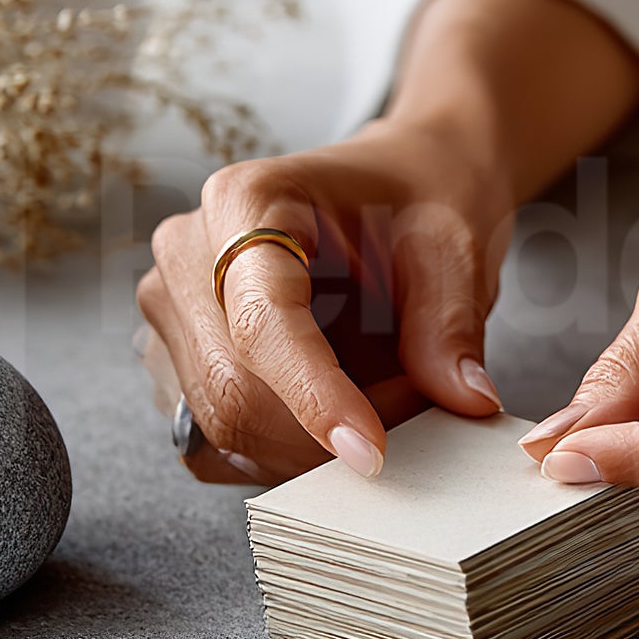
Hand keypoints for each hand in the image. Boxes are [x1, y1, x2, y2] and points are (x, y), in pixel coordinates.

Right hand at [135, 118, 510, 483]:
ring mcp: (174, 307)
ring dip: (310, 446)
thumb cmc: (416, 199)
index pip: (262, 320)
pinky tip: (332, 417)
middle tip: (414, 416)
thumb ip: (449, 323)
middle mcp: (190, 251)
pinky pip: (214, 440)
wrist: (401, 186)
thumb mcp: (452, 246)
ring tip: (381, 404)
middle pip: (233, 388)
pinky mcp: (179, 357)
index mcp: (247, 201)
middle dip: (326, 433)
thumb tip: (464, 401)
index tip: (371, 452)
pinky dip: (281, 452)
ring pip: (223, 424)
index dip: (314, 396)